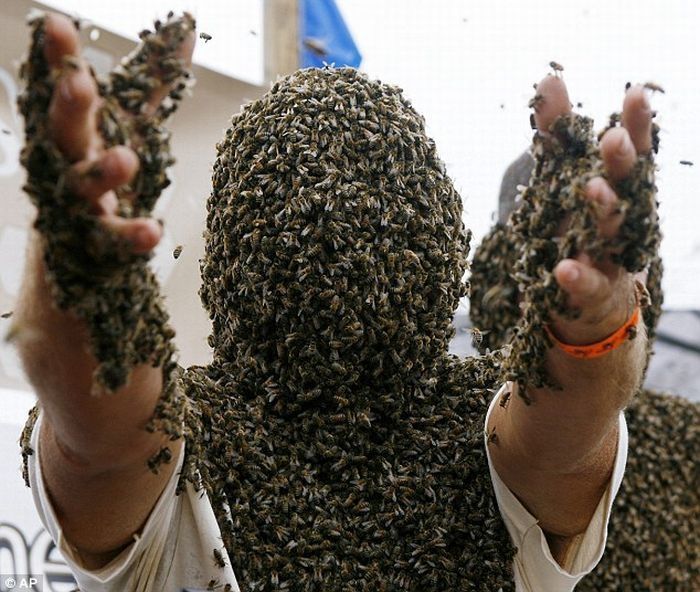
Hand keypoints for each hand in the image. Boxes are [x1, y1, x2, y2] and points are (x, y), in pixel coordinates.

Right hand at [38, 12, 195, 253]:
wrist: (83, 249)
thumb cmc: (105, 171)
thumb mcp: (131, 123)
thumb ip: (154, 82)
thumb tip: (186, 23)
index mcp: (80, 128)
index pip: (68, 88)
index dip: (61, 59)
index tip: (57, 25)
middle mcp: (71, 161)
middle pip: (63, 131)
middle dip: (70, 106)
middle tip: (79, 84)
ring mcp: (79, 204)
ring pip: (82, 186)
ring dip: (101, 172)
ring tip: (125, 159)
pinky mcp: (96, 244)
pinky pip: (111, 240)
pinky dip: (130, 237)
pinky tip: (151, 232)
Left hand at [531, 75, 653, 344]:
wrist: (592, 304)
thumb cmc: (580, 230)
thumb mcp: (563, 180)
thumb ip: (557, 134)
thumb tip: (549, 77)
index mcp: (619, 190)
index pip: (633, 154)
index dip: (637, 126)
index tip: (635, 93)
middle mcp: (622, 219)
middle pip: (626, 187)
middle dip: (621, 162)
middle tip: (612, 139)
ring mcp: (611, 255)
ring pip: (611, 231)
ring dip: (603, 209)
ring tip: (591, 189)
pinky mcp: (594, 293)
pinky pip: (588, 285)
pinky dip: (577, 277)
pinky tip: (564, 269)